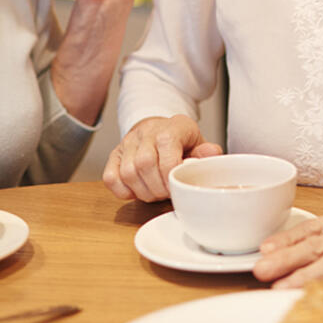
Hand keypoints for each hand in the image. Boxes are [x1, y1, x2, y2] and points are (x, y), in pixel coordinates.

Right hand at [103, 115, 222, 200]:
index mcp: (170, 129)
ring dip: (142, 191)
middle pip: (144, 164)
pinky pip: (110, 178)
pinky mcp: (114, 155)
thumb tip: (212, 154)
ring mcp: (127, 143)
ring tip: (155, 192)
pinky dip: (123, 191)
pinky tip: (137, 190)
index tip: (177, 187)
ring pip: (127, 172)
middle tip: (167, 193)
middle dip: (157, 187)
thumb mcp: (198, 143)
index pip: (166, 153)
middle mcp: (146, 133)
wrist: (159, 129)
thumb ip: (206, 152)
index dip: (170, 176)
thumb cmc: (181, 141)